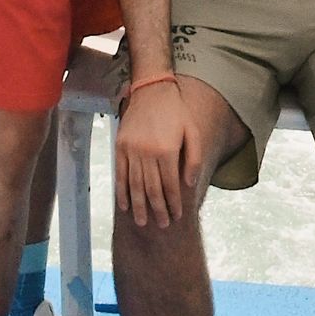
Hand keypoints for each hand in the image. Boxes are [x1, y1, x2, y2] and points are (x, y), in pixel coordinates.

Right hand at [115, 79, 202, 228]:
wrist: (151, 89)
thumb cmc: (176, 112)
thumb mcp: (192, 131)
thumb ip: (194, 159)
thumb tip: (189, 185)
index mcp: (167, 150)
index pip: (170, 185)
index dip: (174, 202)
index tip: (177, 216)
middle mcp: (147, 152)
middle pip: (152, 190)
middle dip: (158, 210)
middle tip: (162, 226)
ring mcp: (131, 150)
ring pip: (135, 186)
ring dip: (139, 207)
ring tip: (143, 223)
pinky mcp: (120, 147)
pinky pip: (120, 175)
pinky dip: (122, 192)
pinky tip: (125, 206)